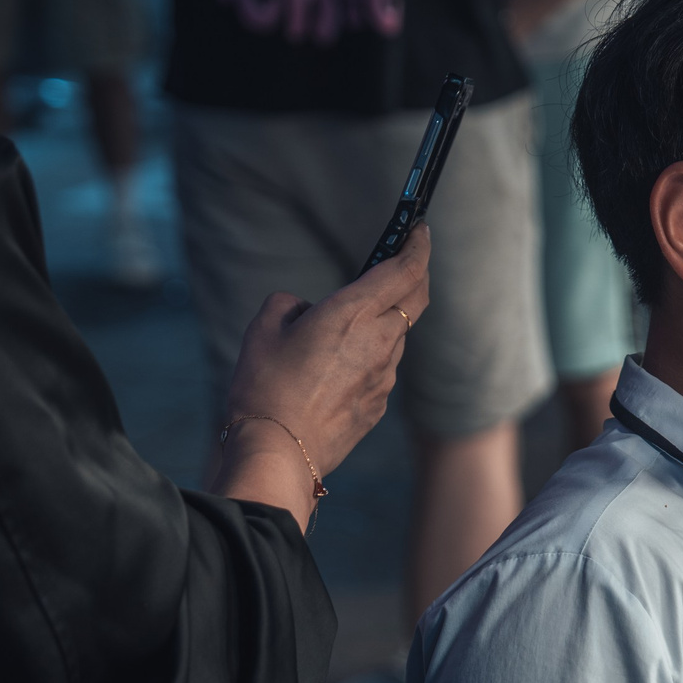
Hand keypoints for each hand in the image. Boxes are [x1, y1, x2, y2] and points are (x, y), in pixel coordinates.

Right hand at [214, 229, 430, 517]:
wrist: (277, 452)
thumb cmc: (264, 387)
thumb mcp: (263, 330)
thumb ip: (288, 305)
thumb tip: (306, 311)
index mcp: (351, 314)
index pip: (403, 271)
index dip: (416, 246)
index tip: (419, 230)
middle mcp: (378, 342)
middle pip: (414, 299)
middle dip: (415, 273)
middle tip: (406, 258)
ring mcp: (384, 376)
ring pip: (396, 335)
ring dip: (385, 320)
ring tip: (349, 323)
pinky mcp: (379, 403)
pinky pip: (381, 368)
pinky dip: (370, 355)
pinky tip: (338, 367)